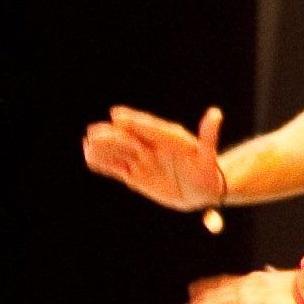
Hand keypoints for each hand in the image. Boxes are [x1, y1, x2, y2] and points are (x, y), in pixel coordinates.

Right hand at [84, 104, 223, 212]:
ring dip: (104, 148)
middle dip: (112, 135)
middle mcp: (151, 146)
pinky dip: (104, 163)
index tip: (117, 115)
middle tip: (93, 132)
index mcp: (168, 139)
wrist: (201, 190)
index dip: (133, 121)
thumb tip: (215, 113)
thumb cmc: (207, 172)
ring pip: (119, 152)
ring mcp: (142, 160)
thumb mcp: (209, 157)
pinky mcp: (135, 174)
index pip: (148, 128)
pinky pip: (116, 168)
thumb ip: (208, 136)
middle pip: (129, 138)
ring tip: (87, 143)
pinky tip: (89, 156)